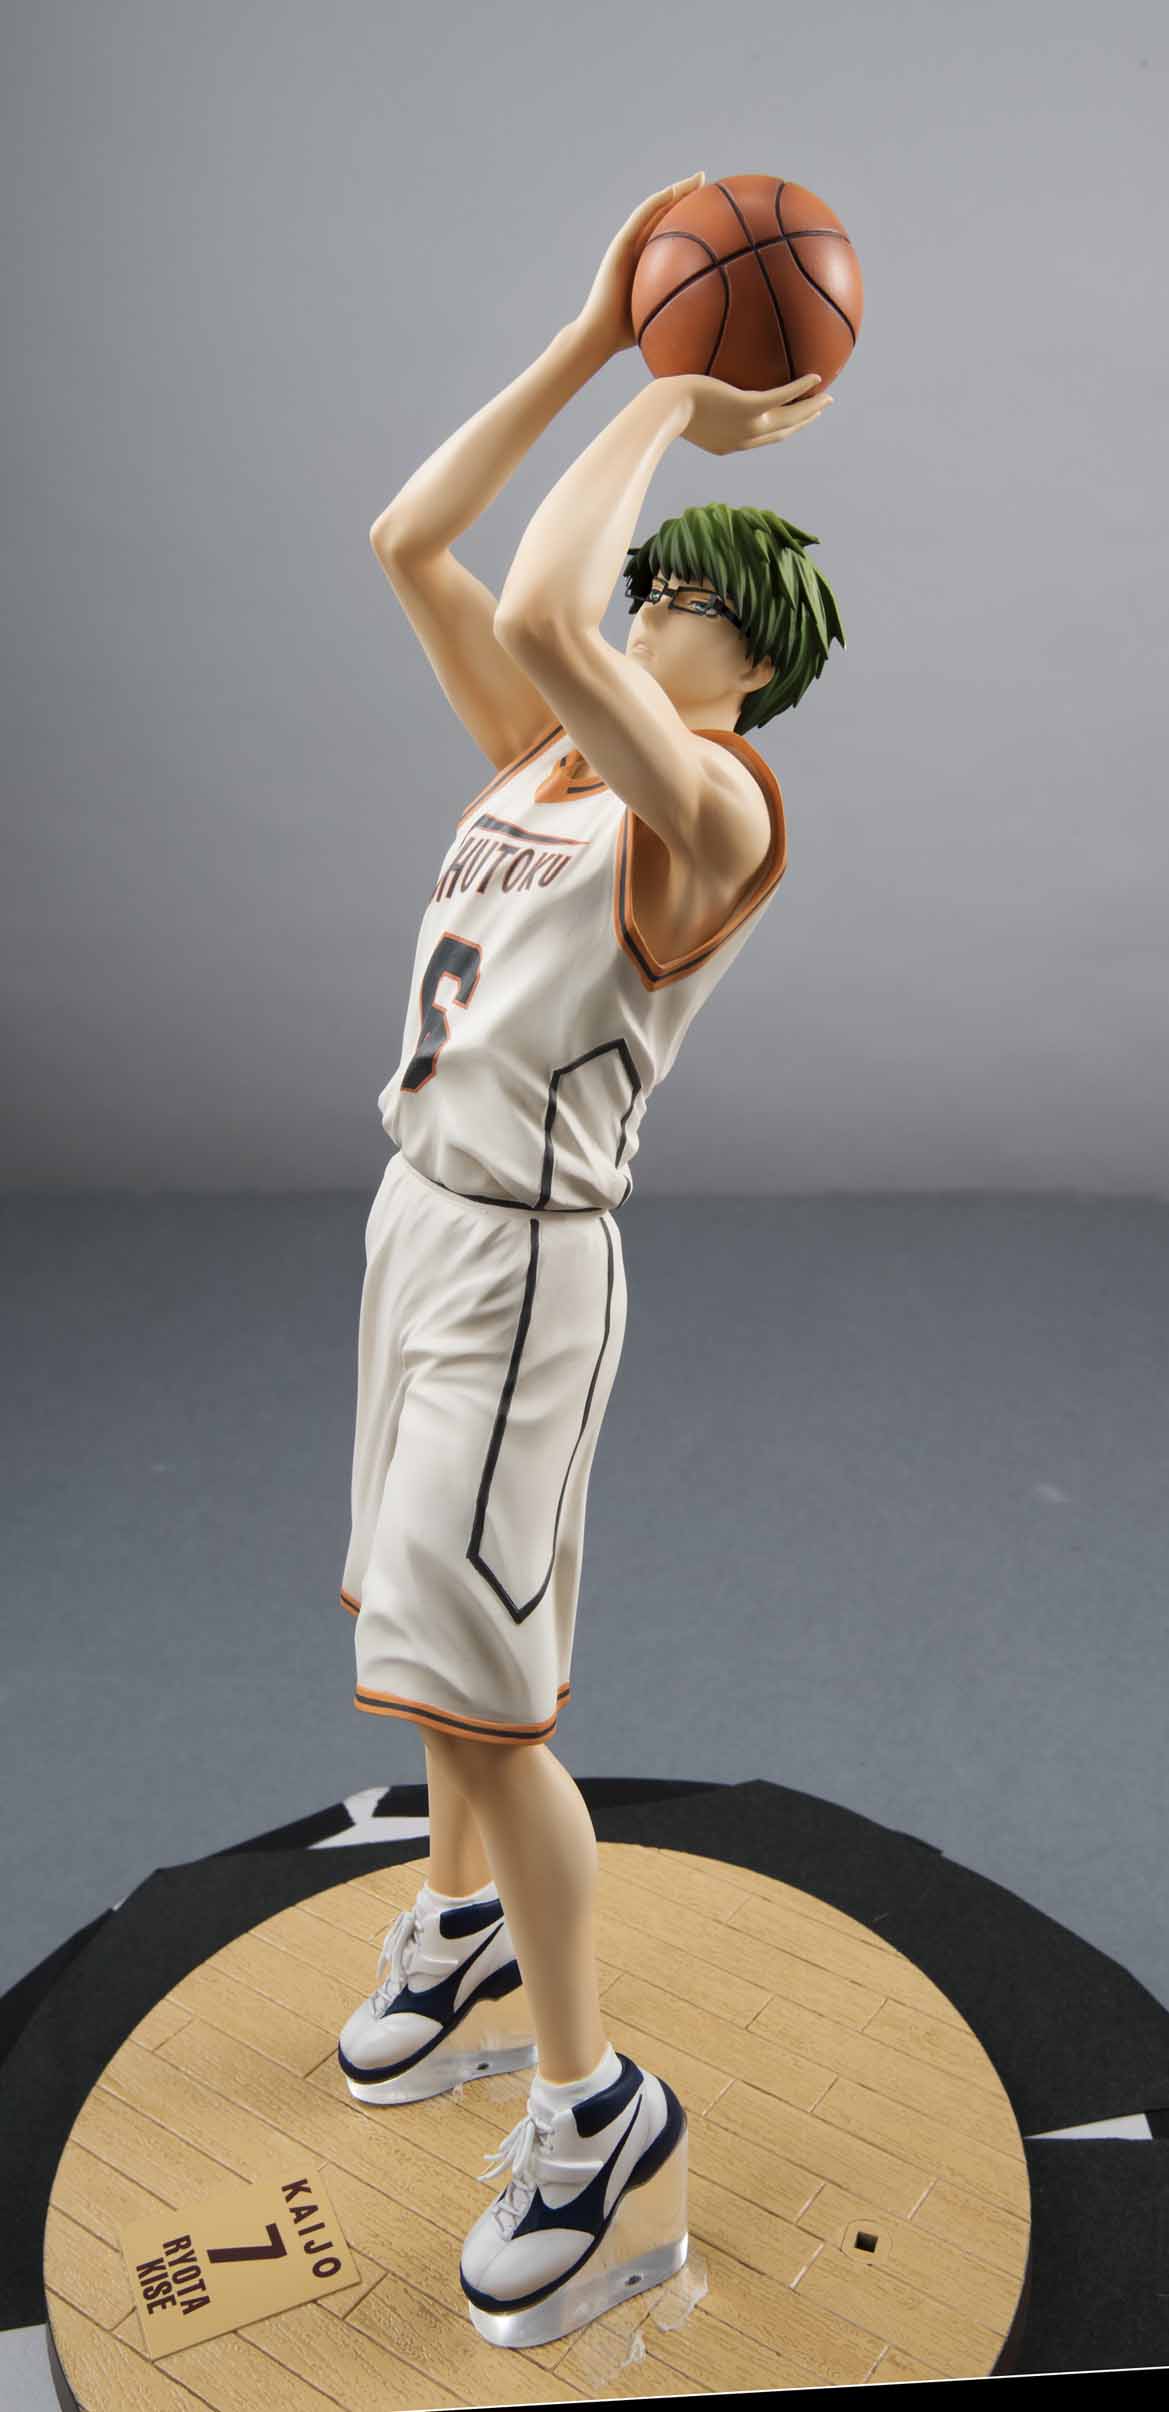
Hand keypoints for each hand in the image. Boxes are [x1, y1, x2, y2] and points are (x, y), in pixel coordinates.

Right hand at [574, 173, 705, 361]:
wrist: (599, 335)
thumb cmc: (629, 335)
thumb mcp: (665, 319)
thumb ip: (684, 313)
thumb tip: (717, 321)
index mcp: (649, 263)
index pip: (673, 235)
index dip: (693, 220)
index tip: (716, 212)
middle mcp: (639, 249)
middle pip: (667, 216)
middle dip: (688, 198)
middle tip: (711, 185)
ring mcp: (628, 245)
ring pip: (655, 209)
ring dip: (677, 191)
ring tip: (700, 178)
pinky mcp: (619, 246)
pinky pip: (640, 218)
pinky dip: (657, 202)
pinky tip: (674, 190)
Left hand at [676, 370, 831, 455]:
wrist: (665, 411)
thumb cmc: (664, 408)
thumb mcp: (680, 409)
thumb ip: (691, 403)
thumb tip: (687, 387)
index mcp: (731, 444)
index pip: (761, 439)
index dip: (782, 431)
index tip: (794, 423)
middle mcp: (744, 439)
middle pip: (782, 432)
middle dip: (803, 422)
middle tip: (819, 411)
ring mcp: (748, 425)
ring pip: (788, 419)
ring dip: (810, 409)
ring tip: (827, 399)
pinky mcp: (748, 407)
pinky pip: (781, 397)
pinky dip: (800, 389)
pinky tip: (815, 378)